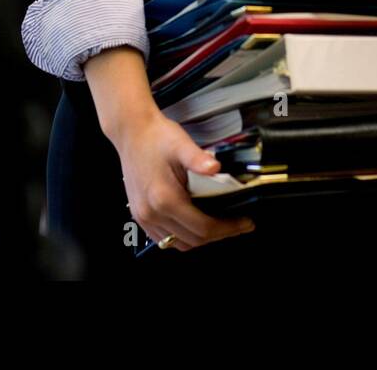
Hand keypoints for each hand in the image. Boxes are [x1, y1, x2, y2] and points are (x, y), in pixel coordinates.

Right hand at [111, 111, 255, 251]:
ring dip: (201, 238)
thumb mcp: (181, 144)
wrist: (132, 132)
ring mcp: (144, 217)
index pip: (203, 227)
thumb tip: (216, 168)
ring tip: (220, 225)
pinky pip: (165, 238)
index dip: (228, 228)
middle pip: (193, 240)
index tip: (245, 223)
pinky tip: (195, 223)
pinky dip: (183, 236)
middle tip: (238, 224)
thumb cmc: (156, 137)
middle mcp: (152, 213)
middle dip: (220, 235)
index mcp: (165, 199)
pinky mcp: (140, 216)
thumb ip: (198, 158)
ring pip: (178, 243)